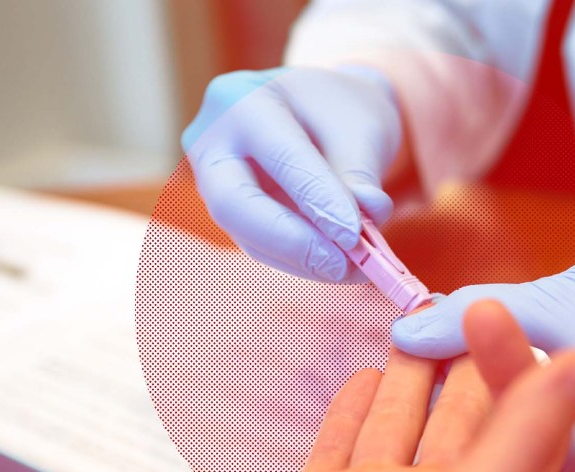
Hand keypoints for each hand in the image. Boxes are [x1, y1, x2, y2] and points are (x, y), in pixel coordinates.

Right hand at [167, 301, 574, 471]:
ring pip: (406, 426)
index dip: (514, 364)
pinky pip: (349, 445)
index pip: (518, 422)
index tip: (496, 307)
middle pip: (465, 420)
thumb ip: (525, 438)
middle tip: (461, 303)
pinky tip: (364, 379)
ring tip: (416, 324)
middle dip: (467, 361)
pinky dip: (359, 409)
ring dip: (415, 377)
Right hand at [183, 66, 402, 281]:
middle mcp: (213, 139)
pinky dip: (300, 261)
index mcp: (244, 99)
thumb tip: (362, 226)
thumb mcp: (362, 128)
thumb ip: (359, 177)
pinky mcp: (229, 212)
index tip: (354, 235)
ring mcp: (212, 179)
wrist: (323, 110)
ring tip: (352, 269)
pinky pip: (259, 245)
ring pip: (247, 234)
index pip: (281, 156)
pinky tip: (335, 266)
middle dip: (290, 241)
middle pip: (234, 203)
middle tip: (340, 264)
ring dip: (303, 260)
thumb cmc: (342, 110)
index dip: (318, 201)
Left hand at [391, 227, 574, 471]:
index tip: (420, 329)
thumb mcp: (556, 297)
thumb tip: (406, 332)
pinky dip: (532, 407)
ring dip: (502, 395)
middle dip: (476, 381)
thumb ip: (477, 315)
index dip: (454, 362)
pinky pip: (555, 439)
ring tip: (473, 348)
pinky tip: (516, 369)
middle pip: (514, 430)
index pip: (501, 403)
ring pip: (531, 436)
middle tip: (439, 334)